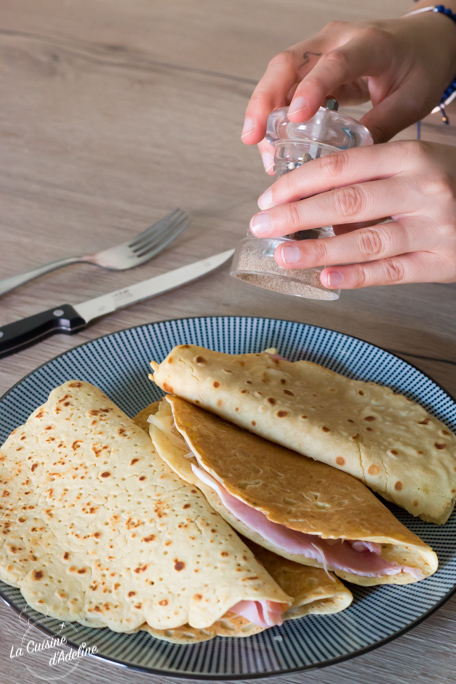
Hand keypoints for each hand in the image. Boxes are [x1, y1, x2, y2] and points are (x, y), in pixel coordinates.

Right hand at [241, 12, 455, 169]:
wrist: (424, 41)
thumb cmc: (421, 66)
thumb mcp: (410, 101)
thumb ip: (380, 128)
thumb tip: (348, 165)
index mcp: (369, 44)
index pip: (334, 64)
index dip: (311, 89)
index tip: (295, 118)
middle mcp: (336, 41)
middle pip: (287, 63)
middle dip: (264, 100)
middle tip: (252, 137)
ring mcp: (319, 51)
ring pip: (278, 76)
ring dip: (264, 114)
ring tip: (263, 153)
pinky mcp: (311, 67)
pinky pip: (285, 88)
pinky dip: (275, 117)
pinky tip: (273, 146)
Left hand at [249, 141, 455, 288]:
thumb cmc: (452, 182)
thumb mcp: (419, 162)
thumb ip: (374, 175)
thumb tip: (312, 197)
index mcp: (412, 157)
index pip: (342, 167)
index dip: (298, 183)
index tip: (269, 196)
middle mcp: (423, 190)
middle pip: (346, 203)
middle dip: (295, 216)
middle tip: (261, 225)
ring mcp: (433, 229)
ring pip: (364, 243)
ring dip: (317, 251)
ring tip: (284, 255)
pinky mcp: (440, 263)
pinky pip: (390, 273)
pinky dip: (354, 276)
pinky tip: (325, 278)